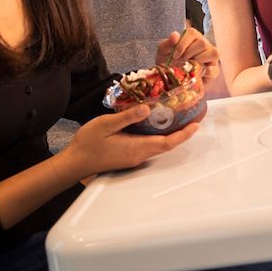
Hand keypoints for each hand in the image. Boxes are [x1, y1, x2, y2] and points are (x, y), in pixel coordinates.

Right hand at [60, 107, 199, 178]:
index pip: (167, 142)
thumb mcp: (106, 124)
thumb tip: (147, 108)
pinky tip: (157, 124)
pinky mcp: (129, 156)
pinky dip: (160, 136)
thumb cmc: (88, 144)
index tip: (196, 125)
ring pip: (159, 146)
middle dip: (182, 133)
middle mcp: (139, 155)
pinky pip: (150, 146)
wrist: (75, 162)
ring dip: (172, 135)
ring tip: (180, 119)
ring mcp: (134, 157)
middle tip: (194, 118)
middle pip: (167, 145)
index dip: (184, 134)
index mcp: (136, 148)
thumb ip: (127, 117)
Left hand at [155, 28, 219, 80]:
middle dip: (189, 54)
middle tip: (181, 62)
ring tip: (190, 67)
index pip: (192, 33)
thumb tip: (175, 36)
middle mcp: (203, 44)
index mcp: (192, 36)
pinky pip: (215, 68)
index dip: (182, 44)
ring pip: (213, 53)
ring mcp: (210, 56)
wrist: (171, 77)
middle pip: (202, 43)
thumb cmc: (168, 60)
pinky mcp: (213, 69)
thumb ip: (168, 42)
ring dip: (199, 61)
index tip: (175, 56)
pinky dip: (207, 71)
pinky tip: (199, 73)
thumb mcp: (164, 52)